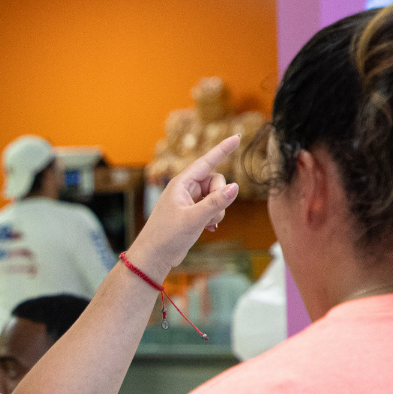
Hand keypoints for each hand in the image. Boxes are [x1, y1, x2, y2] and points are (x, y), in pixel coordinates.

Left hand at [129, 135, 240, 279]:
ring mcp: (190, 201)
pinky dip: (214, 216)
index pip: (206, 162)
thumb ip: (216, 203)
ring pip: (217, 196)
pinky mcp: (193, 212)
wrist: (154, 256)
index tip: (237, 136)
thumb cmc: (167, 236)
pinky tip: (208, 228)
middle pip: (216, 181)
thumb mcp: (194, 219)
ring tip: (206, 224)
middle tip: (210, 214)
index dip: (223, 150)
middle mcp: (185, 189)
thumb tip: (236, 187)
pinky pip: (213, 207)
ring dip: (217, 210)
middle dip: (220, 197)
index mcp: (181, 184)